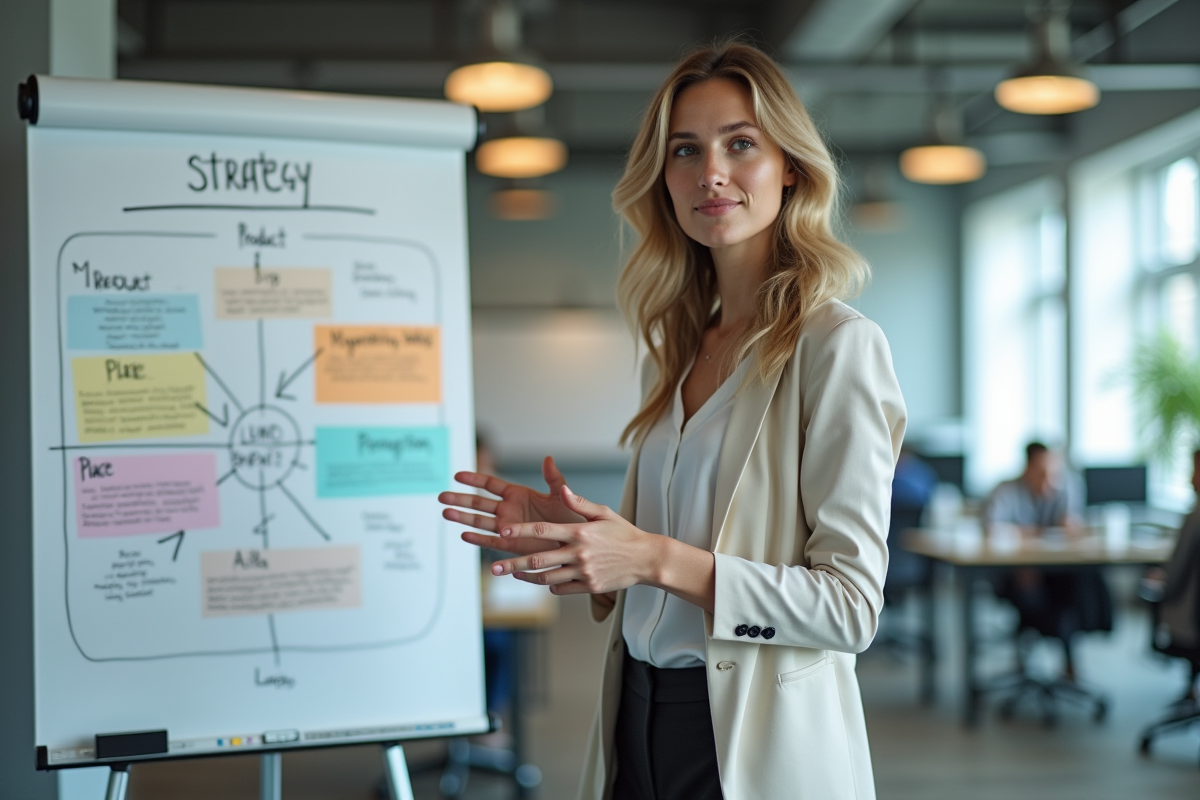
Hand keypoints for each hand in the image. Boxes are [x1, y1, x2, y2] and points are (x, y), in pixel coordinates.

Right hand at [440, 456, 581, 557]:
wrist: (574, 542)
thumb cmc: (569, 517)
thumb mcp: (560, 494)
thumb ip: (552, 478)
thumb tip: (548, 458)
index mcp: (517, 494)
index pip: (490, 484)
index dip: (473, 480)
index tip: (457, 475)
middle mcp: (508, 510)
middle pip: (478, 503)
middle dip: (460, 499)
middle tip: (441, 496)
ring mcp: (507, 527)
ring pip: (479, 521)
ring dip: (462, 517)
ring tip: (445, 513)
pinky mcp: (511, 545)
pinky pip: (490, 542)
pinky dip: (478, 539)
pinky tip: (464, 535)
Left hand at [490, 485, 658, 595]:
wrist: (645, 559)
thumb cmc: (623, 533)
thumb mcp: (603, 512)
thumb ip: (579, 502)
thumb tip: (561, 489)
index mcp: (579, 532)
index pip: (543, 530)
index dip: (520, 531)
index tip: (502, 531)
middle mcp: (578, 553)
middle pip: (537, 560)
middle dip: (512, 564)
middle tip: (494, 568)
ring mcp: (583, 572)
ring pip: (546, 577)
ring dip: (526, 577)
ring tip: (513, 573)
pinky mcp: (588, 587)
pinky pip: (561, 588)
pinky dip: (550, 584)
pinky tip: (543, 580)